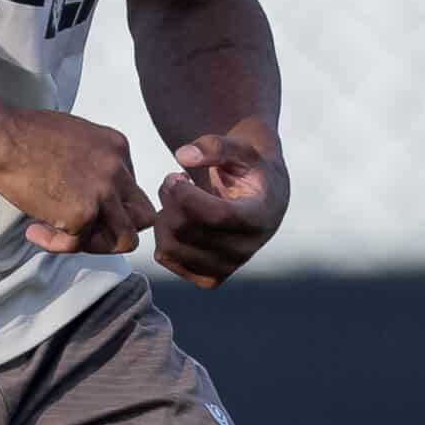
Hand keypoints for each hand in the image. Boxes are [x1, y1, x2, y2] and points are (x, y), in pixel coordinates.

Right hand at [0, 103, 156, 255]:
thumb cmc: (26, 134)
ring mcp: (104, 192)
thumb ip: (94, 164)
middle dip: (116, 229)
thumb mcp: (77, 138)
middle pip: (143, 217)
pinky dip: (55, 244)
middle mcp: (118, 169)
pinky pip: (79, 245)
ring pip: (125, 239)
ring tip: (64, 236)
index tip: (81, 205)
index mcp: (118, 149)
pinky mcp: (83, 213)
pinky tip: (34, 230)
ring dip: (94, 244)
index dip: (110, 206)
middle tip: (84, 229)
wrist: (0, 134)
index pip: (132, 191)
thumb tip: (89, 191)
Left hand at [152, 124, 288, 288]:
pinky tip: (178, 218)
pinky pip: (167, 258)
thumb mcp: (240, 148)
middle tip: (174, 180)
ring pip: (171, 246)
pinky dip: (163, 235)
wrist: (261, 200)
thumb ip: (215, 146)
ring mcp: (227, 268)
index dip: (186, 194)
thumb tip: (182, 155)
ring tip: (176, 198)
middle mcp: (246, 250)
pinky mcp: (208, 278)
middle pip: (186, 229)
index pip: (216, 215)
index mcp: (259, 218)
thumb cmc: (248, 169)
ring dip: (163, 216)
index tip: (177, 175)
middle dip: (170, 199)